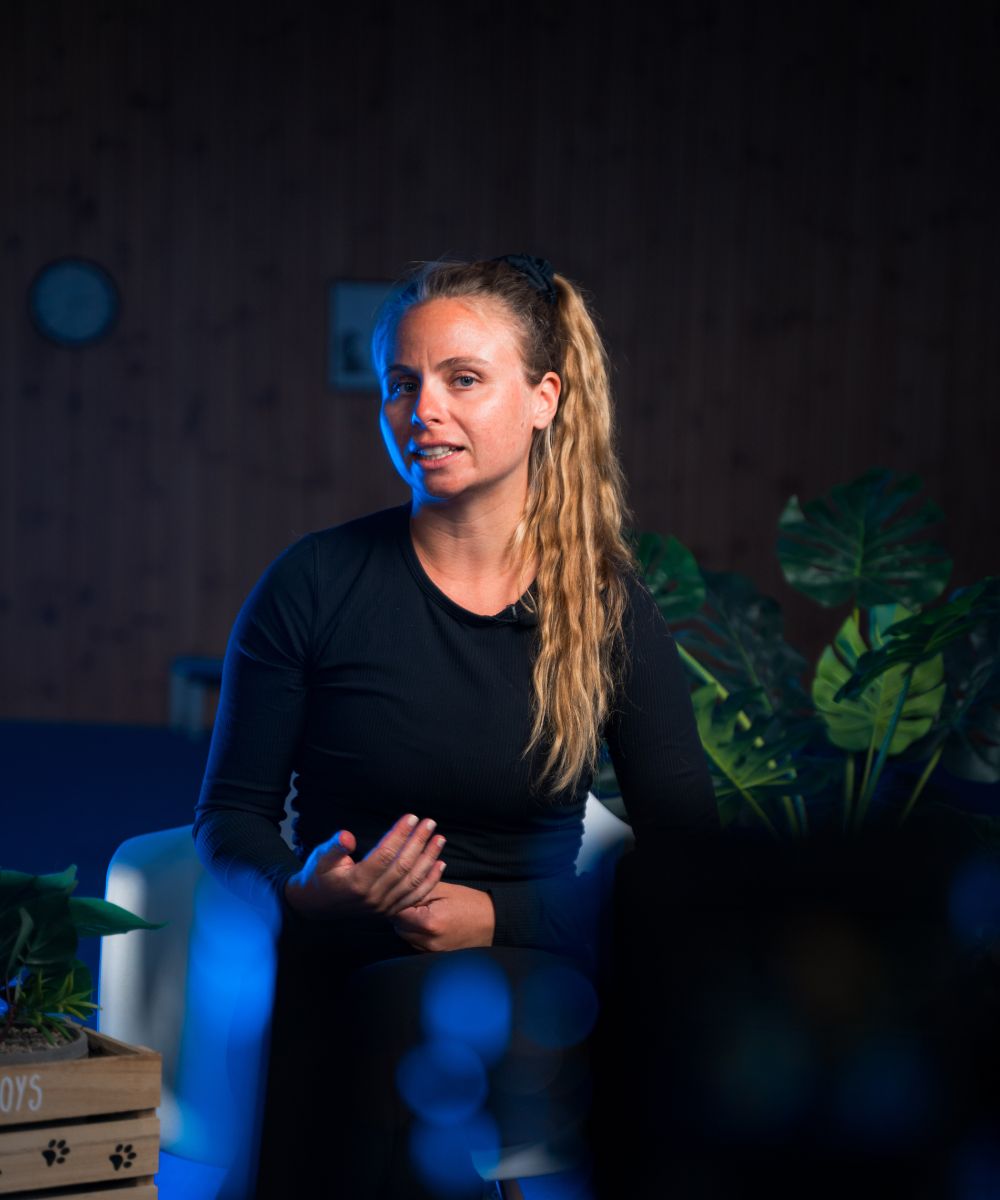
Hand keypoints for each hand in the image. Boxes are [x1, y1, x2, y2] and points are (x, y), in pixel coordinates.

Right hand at [283, 814, 445, 919]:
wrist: (316, 906)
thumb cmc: (319, 876)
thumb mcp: (320, 858)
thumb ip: (335, 847)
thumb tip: (346, 837)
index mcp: (356, 882)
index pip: (384, 855)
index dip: (399, 835)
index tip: (412, 817)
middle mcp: (373, 897)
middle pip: (402, 867)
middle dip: (418, 842)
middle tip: (430, 823)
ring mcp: (384, 906)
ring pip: (413, 882)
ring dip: (428, 859)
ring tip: (439, 839)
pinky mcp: (390, 911)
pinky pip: (415, 897)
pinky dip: (430, 881)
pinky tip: (440, 864)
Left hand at [391, 881, 494, 951]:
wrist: (493, 923)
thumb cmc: (470, 903)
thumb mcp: (444, 889)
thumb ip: (418, 888)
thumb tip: (398, 887)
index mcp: (430, 922)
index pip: (396, 912)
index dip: (395, 899)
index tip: (398, 890)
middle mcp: (428, 941)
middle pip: (397, 926)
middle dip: (399, 911)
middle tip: (410, 897)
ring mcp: (431, 951)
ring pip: (404, 935)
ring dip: (406, 922)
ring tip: (420, 909)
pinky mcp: (434, 955)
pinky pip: (414, 943)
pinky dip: (415, 932)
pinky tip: (426, 920)